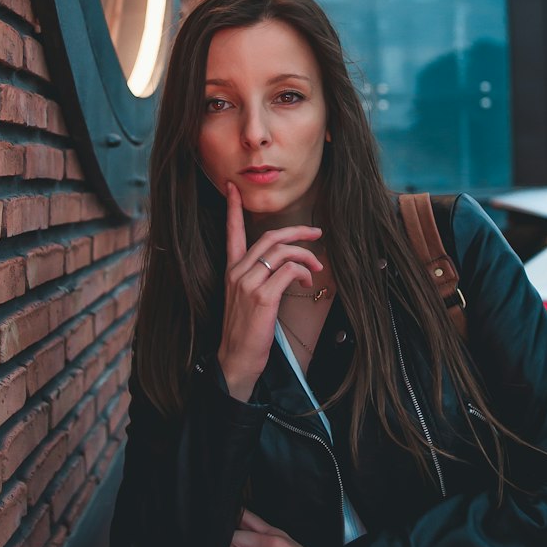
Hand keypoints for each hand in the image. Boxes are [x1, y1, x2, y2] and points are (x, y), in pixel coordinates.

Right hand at [217, 181, 322, 400]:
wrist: (236, 359)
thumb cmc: (246, 332)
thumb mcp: (247, 300)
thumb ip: (261, 279)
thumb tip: (289, 269)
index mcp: (232, 271)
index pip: (230, 232)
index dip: (232, 208)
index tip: (233, 188)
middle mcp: (238, 273)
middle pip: (269, 237)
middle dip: (297, 231)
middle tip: (316, 233)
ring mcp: (249, 283)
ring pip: (282, 252)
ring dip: (306, 256)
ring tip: (316, 269)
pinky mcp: (262, 296)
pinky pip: (289, 271)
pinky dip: (304, 272)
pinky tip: (307, 283)